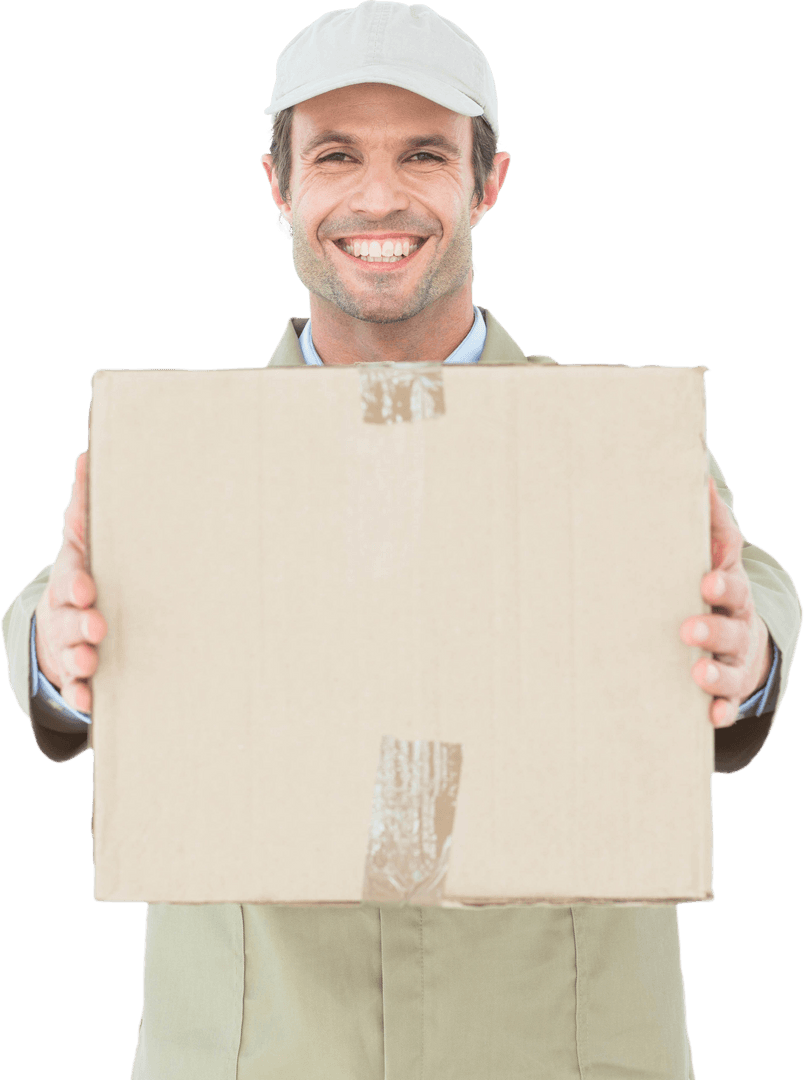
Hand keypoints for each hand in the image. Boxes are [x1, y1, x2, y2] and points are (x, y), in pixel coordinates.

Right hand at [34, 451, 106, 712]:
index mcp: (72, 578)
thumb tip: (89, 454)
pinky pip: (77, 687)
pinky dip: (82, 694)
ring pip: (71, 653)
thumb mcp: (85, 540)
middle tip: (97, 627)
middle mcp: (67, 613)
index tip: (87, 587)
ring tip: (92, 661)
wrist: (68, 623)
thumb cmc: (85, 573)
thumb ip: (86, 505)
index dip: (76, 582)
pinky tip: (92, 700)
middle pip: (68, 618)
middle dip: (79, 623)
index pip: (70, 577)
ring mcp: (70, 645)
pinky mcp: (78, 675)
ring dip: (80, 658)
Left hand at [680, 476, 772, 727]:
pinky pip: (726, 701)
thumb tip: (695, 462)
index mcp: (730, 589)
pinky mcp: (728, 688)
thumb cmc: (718, 586)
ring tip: (696, 672)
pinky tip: (710, 716)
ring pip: (727, 666)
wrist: (744, 638)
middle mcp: (737, 624)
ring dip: (714, 671)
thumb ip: (710, 518)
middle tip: (689, 627)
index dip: (721, 583)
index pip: (730, 582)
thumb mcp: (717, 551)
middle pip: (730, 625)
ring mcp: (734, 658)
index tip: (706, 580)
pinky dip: (719, 708)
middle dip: (712, 626)